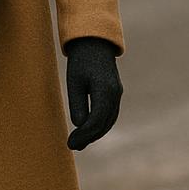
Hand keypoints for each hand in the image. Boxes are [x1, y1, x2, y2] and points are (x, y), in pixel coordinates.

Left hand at [64, 36, 122, 150]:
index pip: (96, 120)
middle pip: (104, 124)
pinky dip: (100, 125)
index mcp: (105, 90)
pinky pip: (109, 114)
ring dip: (95, 133)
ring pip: (108, 121)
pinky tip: (88, 130)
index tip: (71, 144)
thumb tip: (80, 125)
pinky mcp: (115, 93)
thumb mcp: (74, 81)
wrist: (94, 42)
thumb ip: (78, 104)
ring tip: (79, 142)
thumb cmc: (81, 61)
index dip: (84, 135)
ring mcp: (117, 94)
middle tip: (73, 146)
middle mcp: (115, 94)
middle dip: (89, 137)